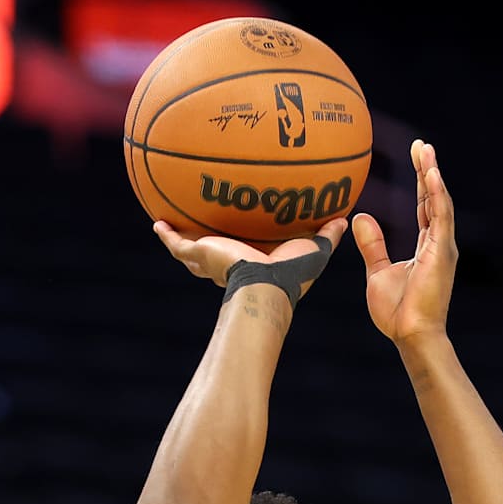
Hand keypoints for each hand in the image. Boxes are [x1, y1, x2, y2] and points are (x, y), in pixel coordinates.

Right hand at [154, 217, 347, 296]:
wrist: (265, 284)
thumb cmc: (291, 275)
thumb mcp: (314, 249)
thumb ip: (327, 235)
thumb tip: (344, 218)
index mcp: (252, 264)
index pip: (243, 256)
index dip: (241, 248)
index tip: (242, 240)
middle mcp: (228, 265)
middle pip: (213, 256)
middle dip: (207, 247)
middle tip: (202, 231)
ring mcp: (211, 261)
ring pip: (191, 251)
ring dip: (182, 240)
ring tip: (171, 226)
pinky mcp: (200, 254)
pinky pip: (177, 244)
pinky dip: (167, 234)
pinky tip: (158, 222)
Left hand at [352, 139, 455, 347]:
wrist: (410, 335)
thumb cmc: (397, 311)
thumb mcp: (377, 271)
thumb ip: (372, 244)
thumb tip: (360, 218)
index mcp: (427, 246)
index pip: (424, 205)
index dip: (421, 181)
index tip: (417, 155)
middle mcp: (438, 242)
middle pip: (434, 198)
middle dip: (428, 170)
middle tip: (421, 145)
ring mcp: (443, 247)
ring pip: (439, 202)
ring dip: (432, 175)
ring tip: (426, 151)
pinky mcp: (442, 253)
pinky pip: (440, 217)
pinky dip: (436, 194)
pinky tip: (430, 175)